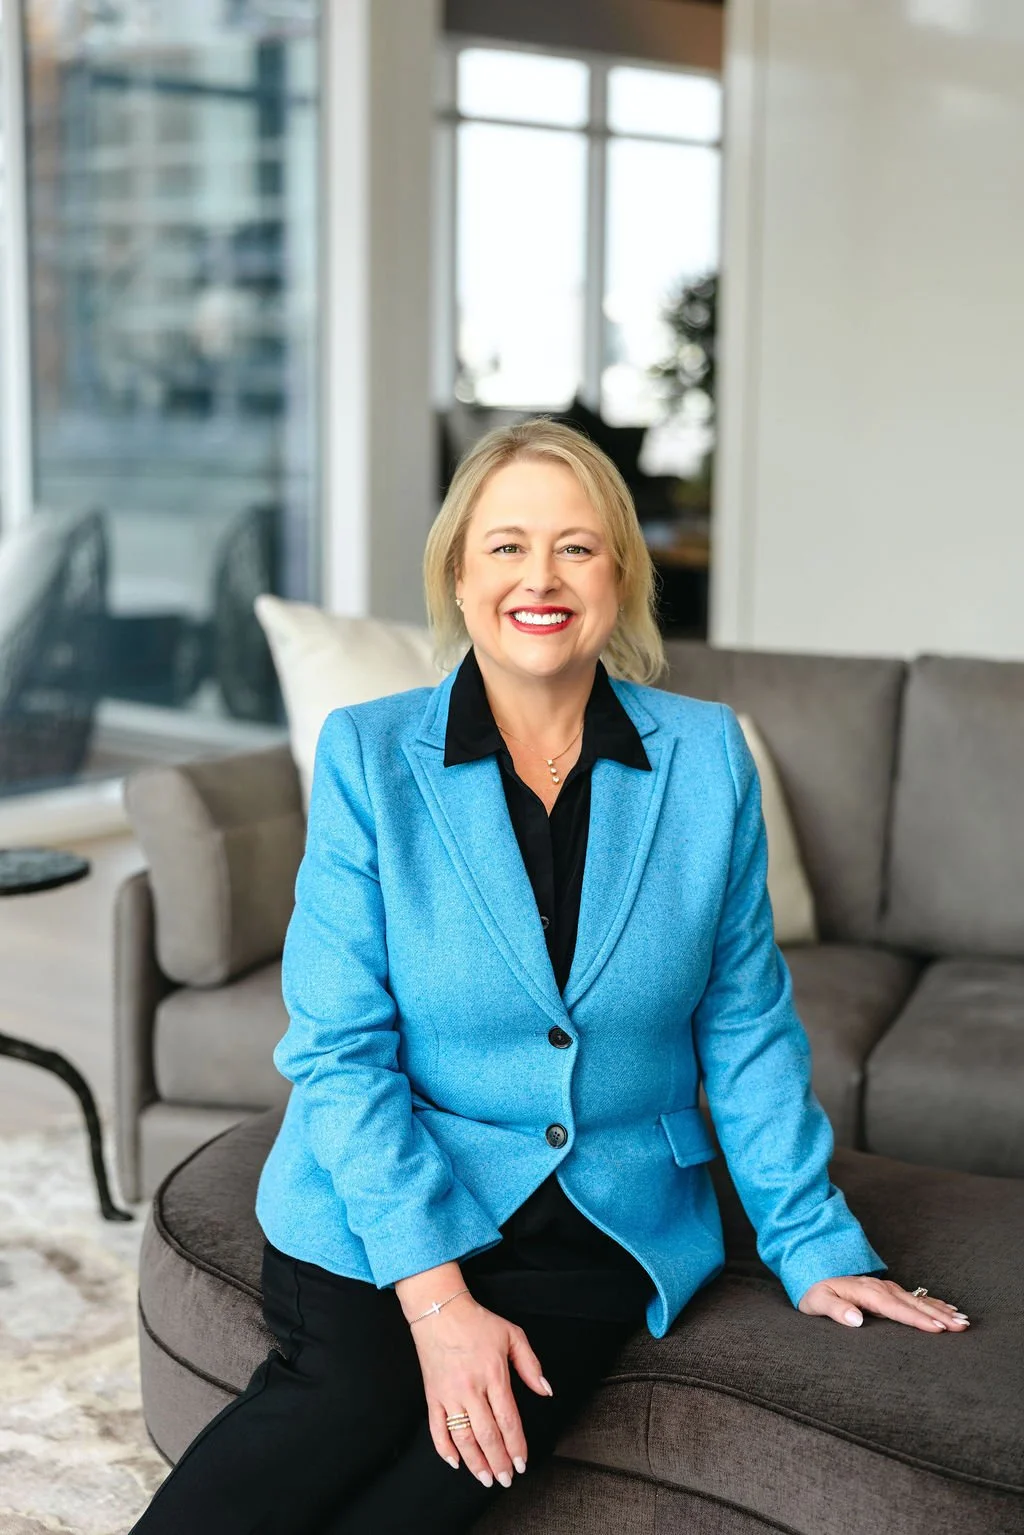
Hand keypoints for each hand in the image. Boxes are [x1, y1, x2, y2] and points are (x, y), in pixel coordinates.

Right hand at [409, 1292, 552, 1488]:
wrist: (439, 1311)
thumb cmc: (477, 1322)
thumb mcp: (512, 1335)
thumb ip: (531, 1365)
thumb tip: (546, 1391)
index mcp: (494, 1375)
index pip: (508, 1420)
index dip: (516, 1446)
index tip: (522, 1463)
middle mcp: (471, 1389)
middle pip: (487, 1435)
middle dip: (498, 1462)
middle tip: (506, 1479)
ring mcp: (449, 1394)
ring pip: (462, 1437)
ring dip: (475, 1462)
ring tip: (485, 1478)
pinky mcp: (432, 1396)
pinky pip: (436, 1429)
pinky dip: (444, 1449)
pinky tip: (455, 1462)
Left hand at [798, 1274, 970, 1331]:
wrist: (813, 1271)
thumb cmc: (815, 1290)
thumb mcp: (817, 1301)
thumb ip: (836, 1309)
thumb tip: (856, 1319)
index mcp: (866, 1292)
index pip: (896, 1308)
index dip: (917, 1319)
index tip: (938, 1328)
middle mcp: (881, 1288)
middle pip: (914, 1304)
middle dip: (939, 1315)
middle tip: (962, 1326)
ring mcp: (886, 1288)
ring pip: (919, 1301)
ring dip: (941, 1310)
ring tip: (963, 1320)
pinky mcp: (888, 1291)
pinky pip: (915, 1298)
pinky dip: (933, 1303)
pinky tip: (948, 1308)